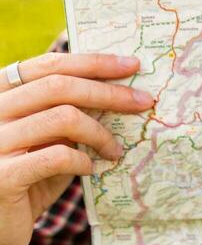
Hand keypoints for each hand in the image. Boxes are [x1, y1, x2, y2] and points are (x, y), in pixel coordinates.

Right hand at [0, 53, 151, 244]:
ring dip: (100, 132)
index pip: (47, 65)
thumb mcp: (50, 142)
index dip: (92, 63)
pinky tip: (91, 169)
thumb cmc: (29, 181)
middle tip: (143, 102)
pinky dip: (83, 160)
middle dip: (109, 92)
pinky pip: (57, 156)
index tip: (132, 65)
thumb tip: (121, 90)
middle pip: (59, 86)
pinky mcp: (2, 176)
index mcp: (0, 97)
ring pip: (62, 117)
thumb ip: (71, 117)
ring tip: (116, 150)